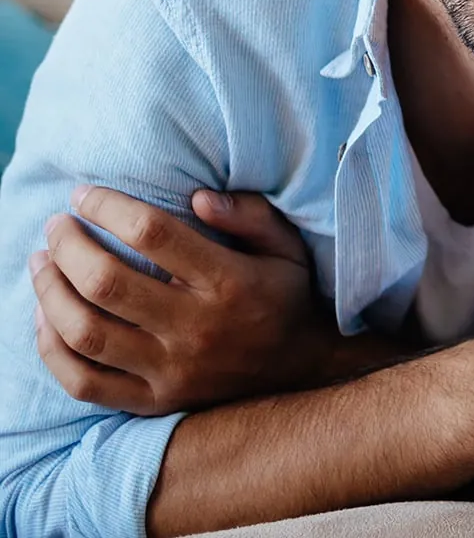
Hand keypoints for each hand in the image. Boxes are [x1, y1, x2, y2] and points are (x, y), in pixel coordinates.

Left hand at [30, 185, 339, 414]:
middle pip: (105, 282)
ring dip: (49, 293)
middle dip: (67, 246)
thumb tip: (198, 196)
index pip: (152, 233)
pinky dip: (52, 350)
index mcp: (229, 282)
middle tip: (56, 226)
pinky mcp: (156, 402)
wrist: (307, 369)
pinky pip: (85, 382)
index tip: (84, 194)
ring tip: (42, 264)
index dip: (108, 207)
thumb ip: (250, 215)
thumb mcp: (288, 245)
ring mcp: (172, 371)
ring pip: (85, 333)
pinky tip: (47, 319)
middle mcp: (196, 329)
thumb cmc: (288, 296)